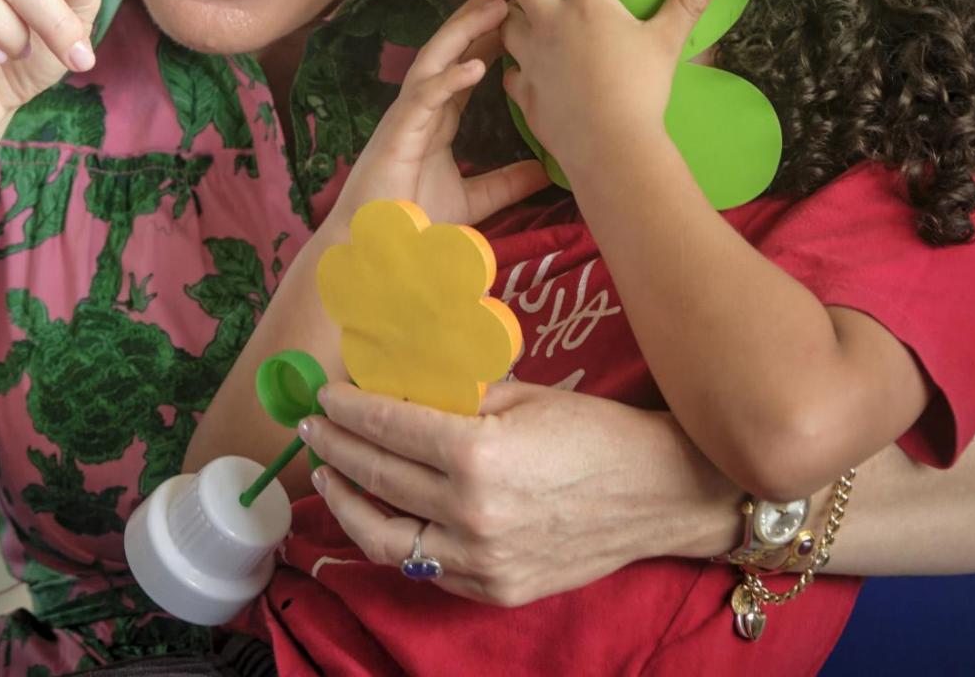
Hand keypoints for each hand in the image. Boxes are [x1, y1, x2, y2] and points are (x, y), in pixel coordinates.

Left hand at [300, 379, 739, 605]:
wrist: (662, 495)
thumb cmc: (596, 433)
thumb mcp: (522, 396)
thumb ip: (455, 397)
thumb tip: (397, 386)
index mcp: (479, 455)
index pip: (388, 427)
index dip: (347, 408)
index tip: (323, 394)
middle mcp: (473, 514)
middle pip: (378, 476)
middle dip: (335, 447)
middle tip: (312, 426)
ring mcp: (482, 561)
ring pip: (384, 536)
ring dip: (346, 501)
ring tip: (328, 475)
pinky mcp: (495, 588)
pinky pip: (424, 565)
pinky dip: (392, 537)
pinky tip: (378, 510)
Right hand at [331, 0, 547, 230]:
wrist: (375, 248)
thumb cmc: (413, 221)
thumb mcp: (475, 200)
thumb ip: (506, 182)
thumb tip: (545, 171)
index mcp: (437, 118)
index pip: (465, 65)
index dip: (489, 38)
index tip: (520, 13)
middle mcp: (421, 109)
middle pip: (450, 50)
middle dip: (477, 16)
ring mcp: (407, 117)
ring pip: (435, 60)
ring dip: (465, 31)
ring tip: (497, 6)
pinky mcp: (397, 134)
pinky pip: (423, 97)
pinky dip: (448, 79)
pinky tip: (474, 66)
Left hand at [495, 0, 721, 183]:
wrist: (610, 149)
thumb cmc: (641, 92)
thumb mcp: (667, 44)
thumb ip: (685, 3)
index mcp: (588, 4)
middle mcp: (550, 22)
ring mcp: (530, 56)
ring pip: (506, 18)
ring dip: (507, 4)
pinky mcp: (523, 89)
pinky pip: (512, 68)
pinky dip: (516, 61)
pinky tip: (522, 62)